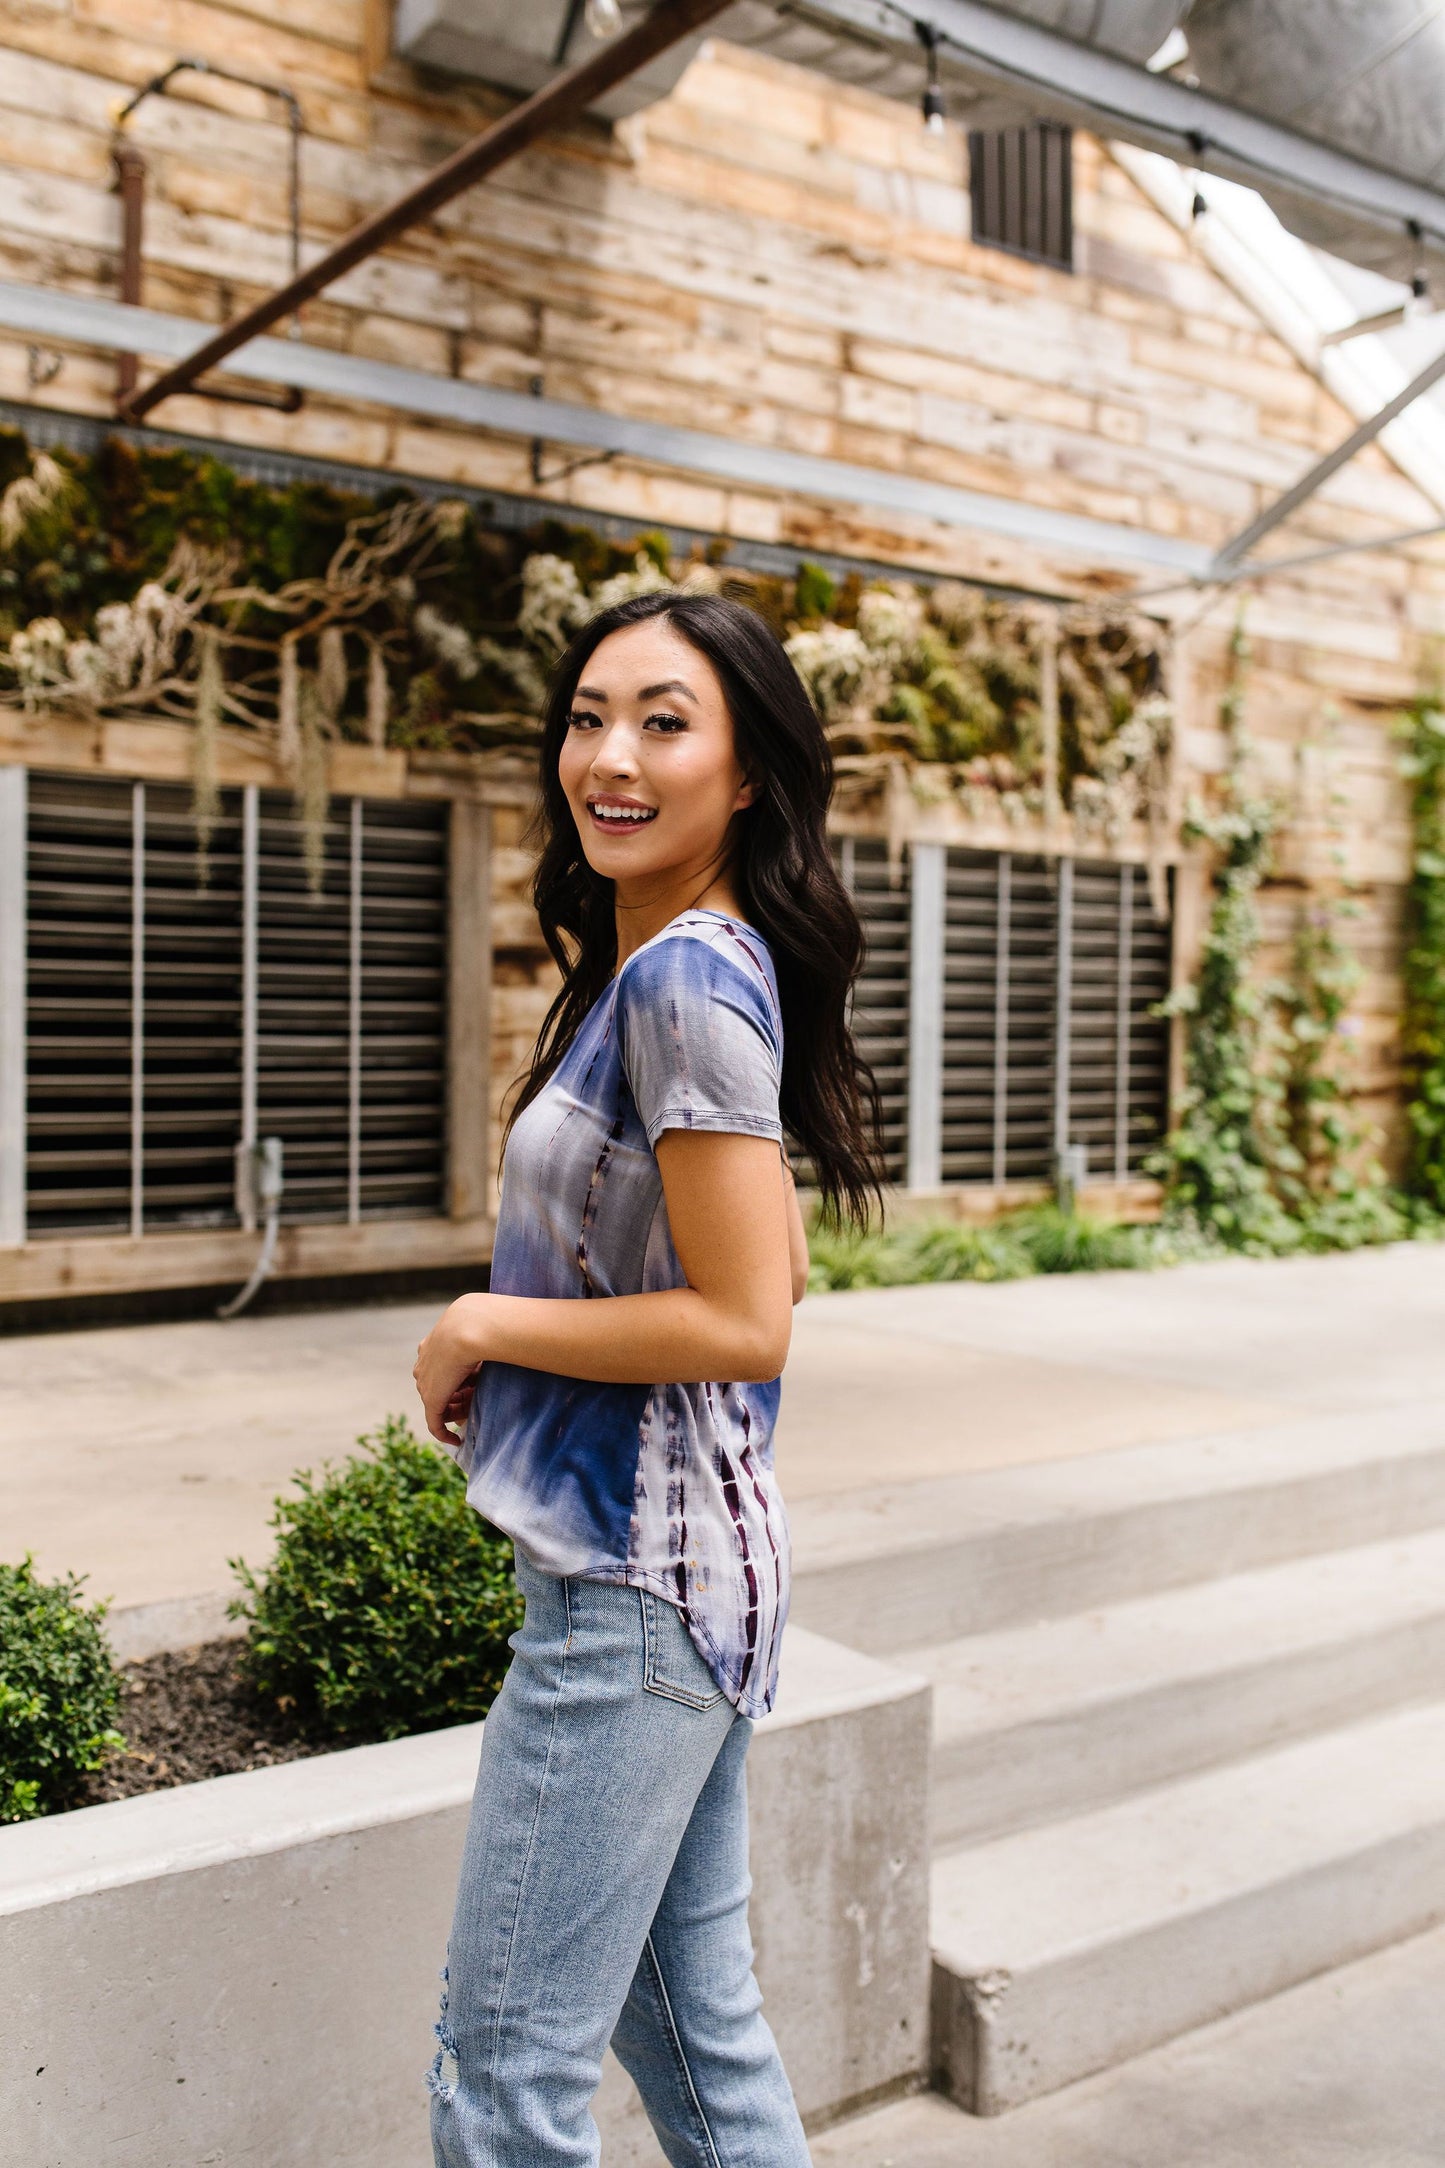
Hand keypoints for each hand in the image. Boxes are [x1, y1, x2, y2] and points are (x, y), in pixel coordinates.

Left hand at [413, 1294, 489, 1447]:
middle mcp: (423, 1364)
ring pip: (439, 1404)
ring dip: (455, 1410)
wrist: (470, 1326)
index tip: (474, 1383)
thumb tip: (494, 1351)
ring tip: (474, 1410)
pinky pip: (434, 1423)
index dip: (457, 1380)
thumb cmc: (481, 1325)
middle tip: (476, 1399)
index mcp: (430, 1345)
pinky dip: (443, 1434)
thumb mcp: (479, 1334)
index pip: (440, 1369)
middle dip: (456, 1396)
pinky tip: (456, 1441)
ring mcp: (425, 1382)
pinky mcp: (431, 1399)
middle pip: (438, 1387)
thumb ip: (481, 1345)